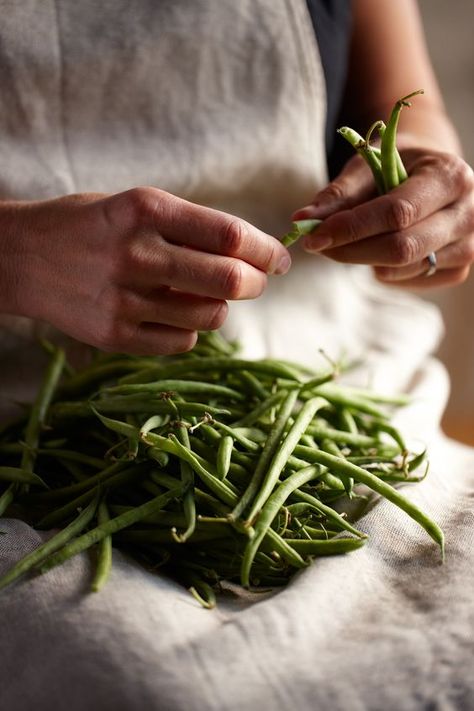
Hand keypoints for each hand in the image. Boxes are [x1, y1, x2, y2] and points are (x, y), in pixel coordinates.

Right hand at [0, 187, 289, 353]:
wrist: (20, 258)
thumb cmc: (87, 226)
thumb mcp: (134, 206)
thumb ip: (190, 229)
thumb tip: (252, 256)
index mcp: (145, 209)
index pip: (231, 236)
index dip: (267, 250)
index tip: (280, 258)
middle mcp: (137, 254)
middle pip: (230, 280)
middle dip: (257, 282)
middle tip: (257, 281)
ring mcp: (125, 300)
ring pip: (211, 316)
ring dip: (221, 306)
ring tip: (203, 294)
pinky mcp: (115, 335)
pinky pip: (184, 341)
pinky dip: (191, 328)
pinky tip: (173, 313)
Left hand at [294, 147, 473, 288]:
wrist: (431, 175)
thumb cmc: (397, 166)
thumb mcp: (368, 165)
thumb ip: (338, 194)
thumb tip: (302, 220)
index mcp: (450, 176)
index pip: (397, 212)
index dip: (351, 227)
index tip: (313, 236)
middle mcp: (468, 213)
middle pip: (401, 248)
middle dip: (351, 250)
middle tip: (318, 245)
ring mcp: (468, 245)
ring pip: (402, 269)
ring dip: (363, 260)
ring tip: (351, 240)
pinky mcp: (458, 270)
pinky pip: (409, 282)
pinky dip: (383, 271)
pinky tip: (380, 249)